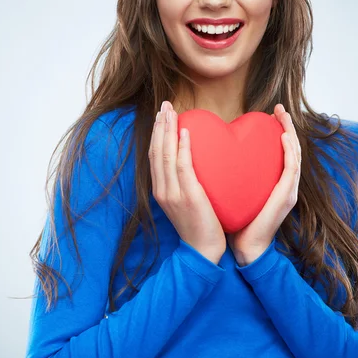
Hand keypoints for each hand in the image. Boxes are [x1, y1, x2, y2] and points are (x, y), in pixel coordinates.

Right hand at [148, 101, 226, 263]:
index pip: (154, 157)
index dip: (156, 134)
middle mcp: (162, 190)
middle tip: (164, 105)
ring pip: (166, 155)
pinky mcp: (188, 197)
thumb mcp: (185, 202)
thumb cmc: (199, 226)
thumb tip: (190, 162)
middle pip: (156, 151)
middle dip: (160, 126)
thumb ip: (183, 183)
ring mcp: (173, 194)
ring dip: (168, 130)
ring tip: (171, 111)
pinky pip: (183, 167)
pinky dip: (183, 147)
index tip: (161, 116)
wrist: (203, 252)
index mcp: (160, 191)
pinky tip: (185, 131)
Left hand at [226, 104, 301, 265]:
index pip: (280, 150)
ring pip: (295, 155)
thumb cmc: (238, 221)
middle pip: (291, 148)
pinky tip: (283, 137)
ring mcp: (288, 190)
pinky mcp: (286, 197)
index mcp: (274, 181)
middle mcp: (284, 184)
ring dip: (291, 133)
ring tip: (283, 115)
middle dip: (286, 126)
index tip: (269, 113)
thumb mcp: (236, 191)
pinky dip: (290, 152)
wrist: (246, 247)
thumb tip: (217, 154)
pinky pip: (291, 170)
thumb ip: (235, 174)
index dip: (278, 130)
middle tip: (278, 108)